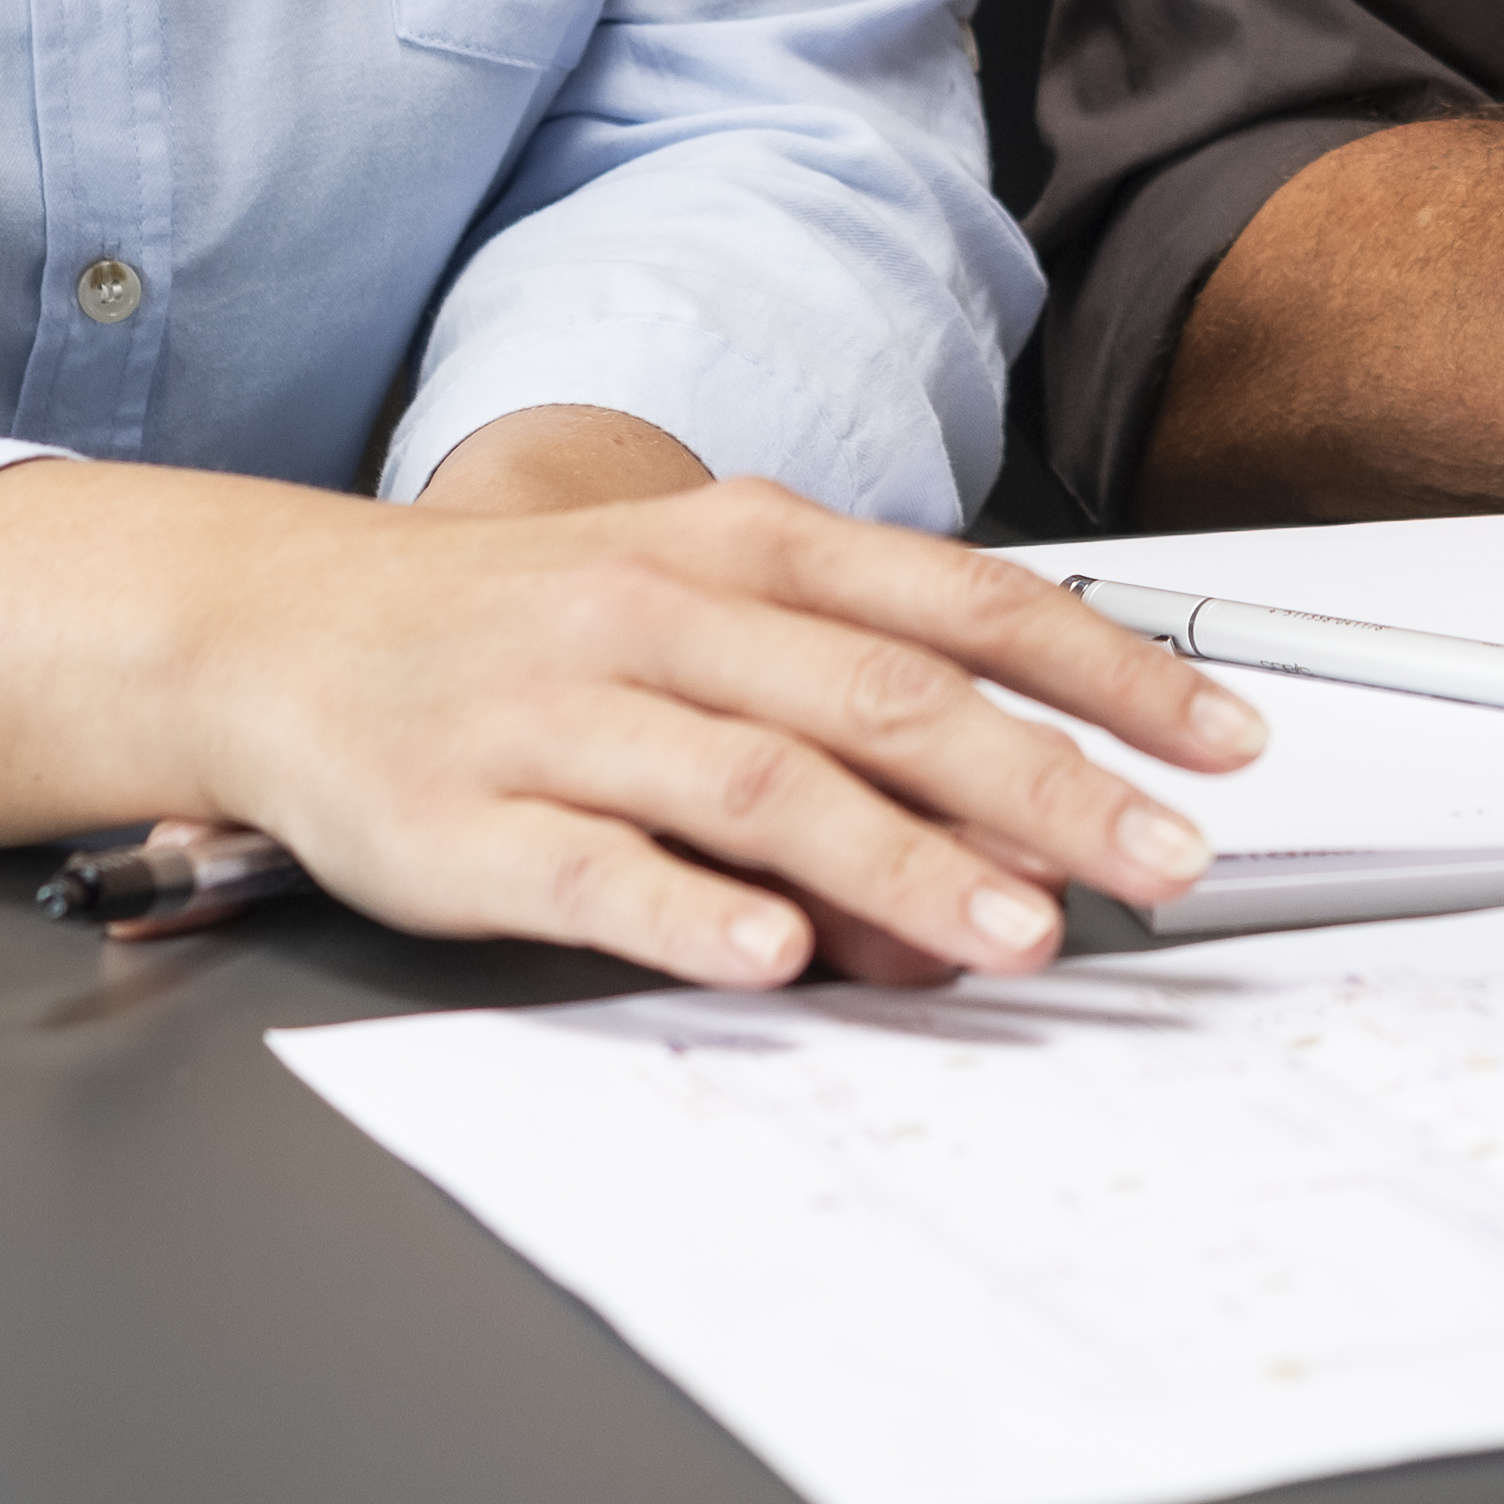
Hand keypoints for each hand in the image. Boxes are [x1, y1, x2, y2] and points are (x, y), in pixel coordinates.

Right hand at [0, 455, 1265, 993]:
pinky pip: (595, 868)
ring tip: (1016, 931)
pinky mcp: (465, 819)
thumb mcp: (700, 617)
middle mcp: (663, 611)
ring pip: (761, 781)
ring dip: (902, 861)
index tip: (1224, 747)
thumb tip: (1015, 855)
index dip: (1110, 673)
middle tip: (1163, 864)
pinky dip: (690, 914)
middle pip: (890, 696)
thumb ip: (853, 718)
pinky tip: (771, 958)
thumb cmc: (524, 626)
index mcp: (743, 544)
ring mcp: (561, 713)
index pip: (967, 603)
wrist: (278, 627)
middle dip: (1049, 785)